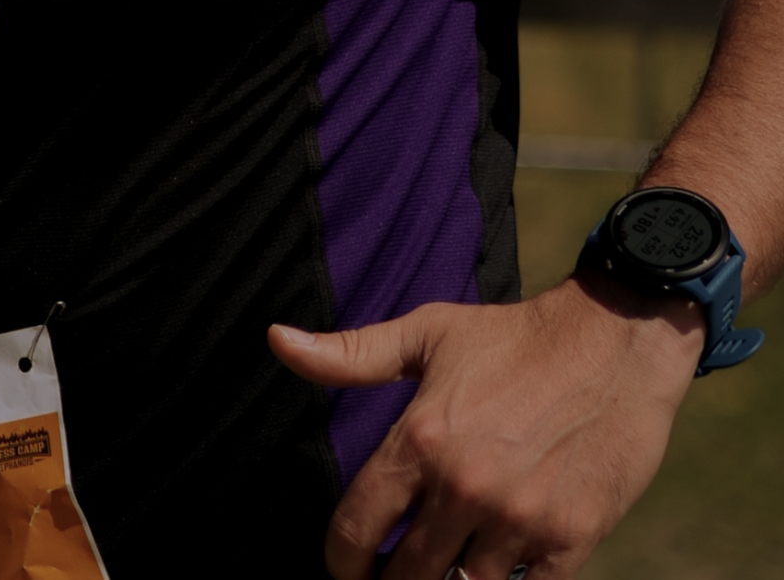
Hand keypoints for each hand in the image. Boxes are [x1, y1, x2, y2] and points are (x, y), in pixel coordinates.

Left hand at [269, 276, 705, 579]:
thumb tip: (276, 339)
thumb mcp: (426, 334)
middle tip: (393, 575)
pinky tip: (495, 573)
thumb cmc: (511, 336)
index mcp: (421, 439)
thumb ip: (349, 354)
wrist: (614, 341)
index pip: (356, 528)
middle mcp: (464, 486)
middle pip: (407, 576)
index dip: (341, 563)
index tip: (345, 570)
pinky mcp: (570, 539)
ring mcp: (519, 520)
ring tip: (443, 571)